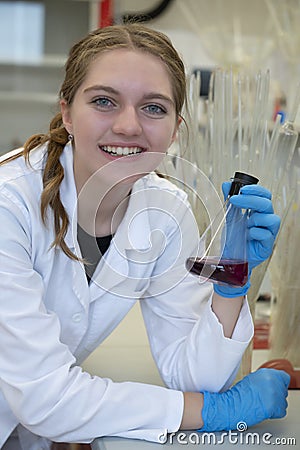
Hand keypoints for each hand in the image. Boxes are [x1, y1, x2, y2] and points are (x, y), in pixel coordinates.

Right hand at [199, 368, 289, 431]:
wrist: (231, 404)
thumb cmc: (238, 393)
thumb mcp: (253, 379)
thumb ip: (266, 379)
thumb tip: (273, 384)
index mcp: (267, 372)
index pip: (284, 378)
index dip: (279, 384)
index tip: (274, 388)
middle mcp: (273, 381)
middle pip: (284, 391)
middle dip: (276, 395)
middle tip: (264, 398)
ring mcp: (274, 393)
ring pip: (283, 402)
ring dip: (275, 405)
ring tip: (262, 404)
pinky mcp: (274, 406)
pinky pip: (281, 411)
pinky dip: (274, 413)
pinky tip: (264, 410)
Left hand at [214, 182, 279, 297]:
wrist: (228, 260)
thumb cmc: (233, 239)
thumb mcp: (229, 218)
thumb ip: (229, 201)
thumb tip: (226, 184)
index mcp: (258, 213)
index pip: (264, 196)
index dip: (256, 190)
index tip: (242, 189)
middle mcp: (265, 222)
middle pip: (267, 205)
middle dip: (251, 200)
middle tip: (236, 200)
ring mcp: (267, 234)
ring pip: (272, 219)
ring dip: (255, 219)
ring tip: (245, 225)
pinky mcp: (266, 247)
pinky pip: (267, 235)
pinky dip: (256, 232)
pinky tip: (247, 235)